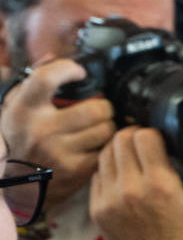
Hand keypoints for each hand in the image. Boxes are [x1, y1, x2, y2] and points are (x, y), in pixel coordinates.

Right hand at [0, 60, 115, 213]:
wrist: (17, 182)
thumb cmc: (20, 137)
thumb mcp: (17, 106)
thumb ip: (35, 80)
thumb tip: (56, 57)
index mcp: (24, 109)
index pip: (45, 79)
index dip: (68, 69)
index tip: (79, 72)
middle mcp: (41, 130)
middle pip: (95, 109)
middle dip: (104, 107)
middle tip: (99, 109)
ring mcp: (60, 152)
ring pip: (106, 130)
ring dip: (108, 127)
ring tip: (97, 128)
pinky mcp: (77, 170)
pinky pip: (107, 150)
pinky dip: (107, 146)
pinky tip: (97, 145)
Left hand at [89, 127, 182, 239]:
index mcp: (161, 185)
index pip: (144, 136)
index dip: (153, 133)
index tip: (158, 140)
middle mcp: (132, 190)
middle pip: (120, 140)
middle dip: (133, 137)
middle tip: (142, 144)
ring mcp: (110, 201)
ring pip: (104, 154)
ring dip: (118, 151)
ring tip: (130, 158)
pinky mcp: (98, 210)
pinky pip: (97, 175)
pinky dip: (109, 171)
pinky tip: (122, 177)